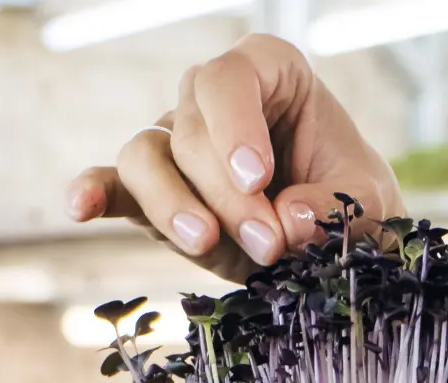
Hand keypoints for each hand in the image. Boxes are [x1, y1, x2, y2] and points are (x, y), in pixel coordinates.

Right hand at [65, 35, 403, 283]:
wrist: (328, 245)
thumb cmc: (348, 203)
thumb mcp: (365, 203)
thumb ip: (337, 207)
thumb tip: (292, 217)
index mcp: (268, 73)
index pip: (232, 76)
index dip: (237, 125)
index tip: (260, 178)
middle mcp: (212, 98)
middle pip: (193, 130)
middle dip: (228, 194)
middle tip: (270, 245)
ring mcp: (175, 141)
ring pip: (146, 154)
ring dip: (172, 203)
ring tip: (206, 242)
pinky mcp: (150, 192)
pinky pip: (113, 182)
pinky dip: (93, 191)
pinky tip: (82, 205)